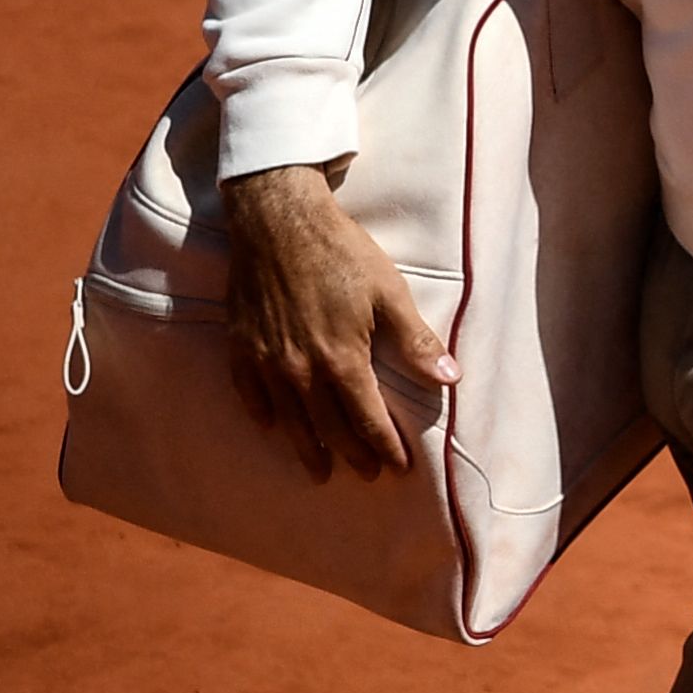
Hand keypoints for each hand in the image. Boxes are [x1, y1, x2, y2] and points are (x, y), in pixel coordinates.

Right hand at [217, 161, 455, 480]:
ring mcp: (267, 361)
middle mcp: (302, 370)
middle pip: (328, 428)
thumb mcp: (389, 291)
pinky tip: (271, 424)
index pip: (367, 420)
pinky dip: (263, 413)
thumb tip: (450, 378)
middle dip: (351, 456)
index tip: (398, 467)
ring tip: (319, 469)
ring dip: (307, 448)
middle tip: (365, 474)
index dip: (385, 447)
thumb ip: (416, 341)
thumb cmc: (340, 251)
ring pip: (289, 420)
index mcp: (342, 359)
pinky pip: (250, 392)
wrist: (278, 218)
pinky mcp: (242, 344)